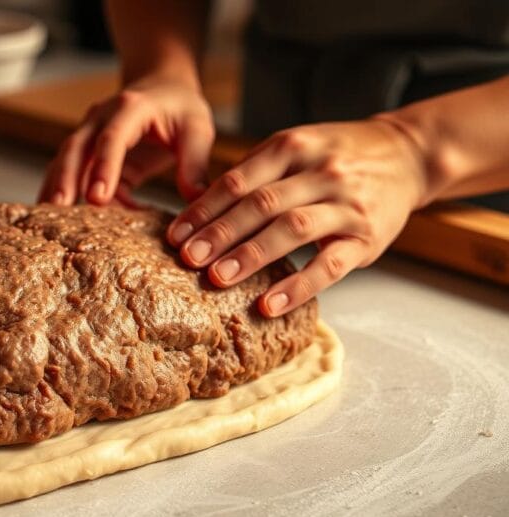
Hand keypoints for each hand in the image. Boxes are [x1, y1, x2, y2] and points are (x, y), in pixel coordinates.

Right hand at [38, 75, 214, 206]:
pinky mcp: (88, 152)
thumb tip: (195, 200)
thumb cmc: (180, 107)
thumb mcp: (197, 129)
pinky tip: (57, 216)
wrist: (162, 86)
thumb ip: (195, 164)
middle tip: (59, 208)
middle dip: (66, 178)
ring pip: (65, 159)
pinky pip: (72, 172)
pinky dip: (65, 191)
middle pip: (76, 148)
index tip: (98, 198)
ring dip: (56, 186)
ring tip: (44, 216)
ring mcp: (89, 133)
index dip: (104, 168)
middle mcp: (101, 117)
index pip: (112, 139)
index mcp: (131, 108)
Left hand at [166, 118, 428, 316]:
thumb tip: (196, 209)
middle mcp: (319, 172)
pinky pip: (329, 265)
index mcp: (292, 147)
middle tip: (187, 258)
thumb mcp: (295, 148)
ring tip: (217, 278)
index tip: (175, 235)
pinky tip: (268, 304)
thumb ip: (253, 174)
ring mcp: (345, 204)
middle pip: (261, 205)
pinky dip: (297, 286)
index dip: (204, 209)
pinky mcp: (366, 238)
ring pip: (292, 229)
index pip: (238, 181)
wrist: (407, 154)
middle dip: (220, 233)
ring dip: (251, 255)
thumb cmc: (334, 156)